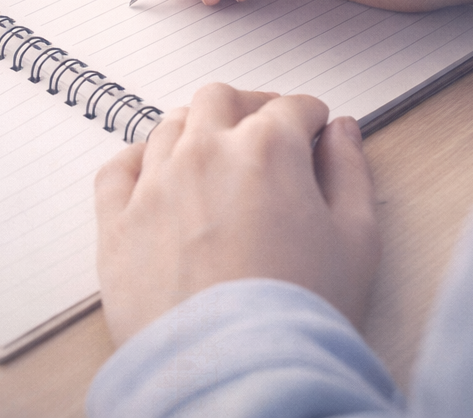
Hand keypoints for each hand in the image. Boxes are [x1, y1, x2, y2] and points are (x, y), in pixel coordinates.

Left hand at [94, 83, 378, 344]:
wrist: (236, 372)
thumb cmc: (300, 313)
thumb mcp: (357, 240)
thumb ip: (350, 173)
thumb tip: (341, 132)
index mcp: (265, 149)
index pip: (291, 108)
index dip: (310, 118)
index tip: (314, 132)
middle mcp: (202, 153)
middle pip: (220, 100)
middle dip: (249, 108)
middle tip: (266, 130)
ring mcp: (152, 184)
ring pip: (169, 128)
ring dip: (196, 130)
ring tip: (215, 156)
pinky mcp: (115, 222)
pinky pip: (118, 169)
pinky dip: (138, 161)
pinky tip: (156, 174)